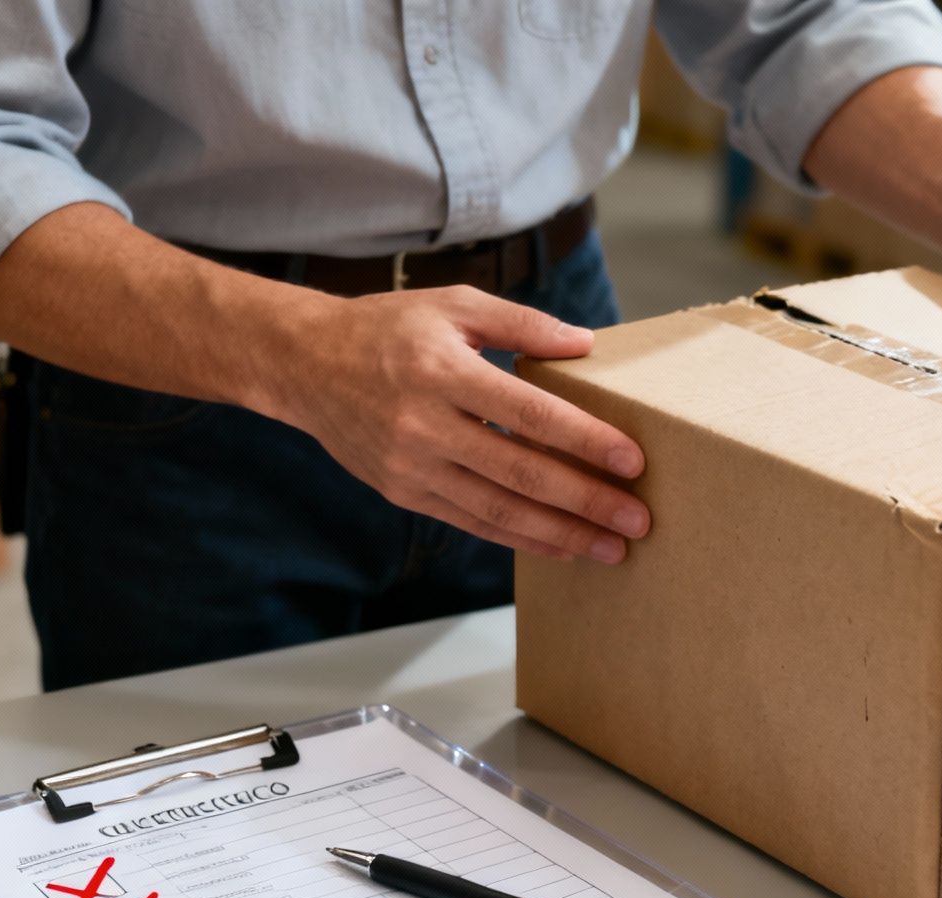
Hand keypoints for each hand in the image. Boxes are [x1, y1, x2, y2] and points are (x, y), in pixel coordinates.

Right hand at [262, 286, 649, 562]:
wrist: (305, 365)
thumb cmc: (388, 329)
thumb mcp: (454, 305)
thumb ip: (522, 324)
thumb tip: (586, 345)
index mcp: (441, 370)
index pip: (528, 413)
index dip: (584, 440)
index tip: (632, 460)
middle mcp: (423, 424)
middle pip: (519, 473)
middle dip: (585, 501)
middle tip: (637, 519)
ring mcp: (411, 466)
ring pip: (496, 511)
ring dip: (560, 534)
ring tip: (611, 547)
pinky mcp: (404, 492)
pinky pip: (471, 523)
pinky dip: (520, 539)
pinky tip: (561, 546)